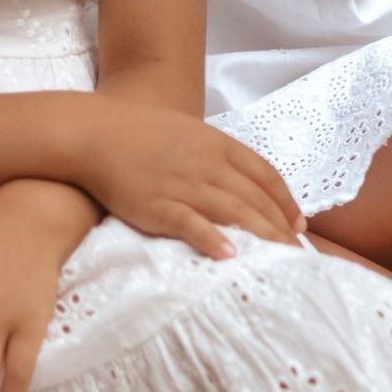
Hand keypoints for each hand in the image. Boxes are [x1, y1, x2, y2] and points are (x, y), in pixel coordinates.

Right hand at [70, 98, 303, 258]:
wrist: (92, 132)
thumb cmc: (138, 132)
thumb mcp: (188, 132)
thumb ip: (215, 154)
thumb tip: (240, 179)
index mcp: (217, 144)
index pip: (264, 175)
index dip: (286, 201)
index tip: (299, 224)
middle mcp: (206, 163)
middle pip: (256, 198)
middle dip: (281, 227)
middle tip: (299, 253)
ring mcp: (182, 184)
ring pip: (234, 211)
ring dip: (262, 237)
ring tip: (281, 259)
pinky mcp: (156, 204)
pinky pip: (190, 224)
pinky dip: (212, 239)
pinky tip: (230, 256)